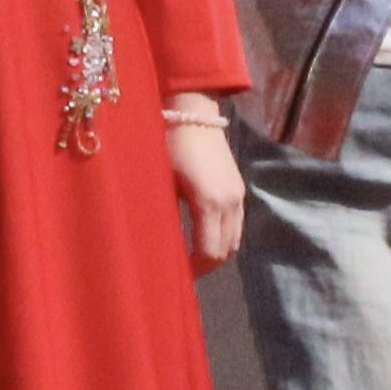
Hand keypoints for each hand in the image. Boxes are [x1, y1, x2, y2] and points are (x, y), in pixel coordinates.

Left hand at [169, 102, 246, 272]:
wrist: (191, 111)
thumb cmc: (165, 143)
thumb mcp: (157, 180)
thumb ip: (159, 212)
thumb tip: (152, 243)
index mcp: (209, 202)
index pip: (209, 251)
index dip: (193, 270)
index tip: (174, 278)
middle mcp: (231, 202)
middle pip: (226, 250)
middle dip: (205, 266)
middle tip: (180, 274)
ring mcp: (239, 195)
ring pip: (234, 239)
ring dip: (215, 252)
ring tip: (189, 259)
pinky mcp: (239, 188)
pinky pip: (235, 224)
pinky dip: (222, 236)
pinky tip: (200, 237)